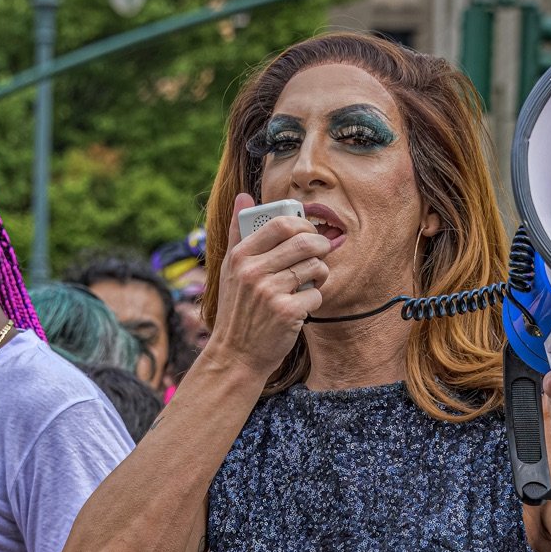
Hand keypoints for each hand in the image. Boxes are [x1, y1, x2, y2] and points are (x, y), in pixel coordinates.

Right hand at [207, 193, 332, 379]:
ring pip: (315, 266)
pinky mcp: (287, 312)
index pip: (280, 224)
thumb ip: (237, 232)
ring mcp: (270, 292)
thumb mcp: (229, 270)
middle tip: (320, 253)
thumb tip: (243, 196)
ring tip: (310, 282)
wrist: (235, 355)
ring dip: (320, 274)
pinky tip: (302, 306)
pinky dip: (315, 299)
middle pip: (304, 242)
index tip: (307, 233)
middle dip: (320, 245)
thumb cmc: (236, 311)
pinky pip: (317, 293)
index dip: (302, 224)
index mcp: (240, 256)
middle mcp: (253, 272)